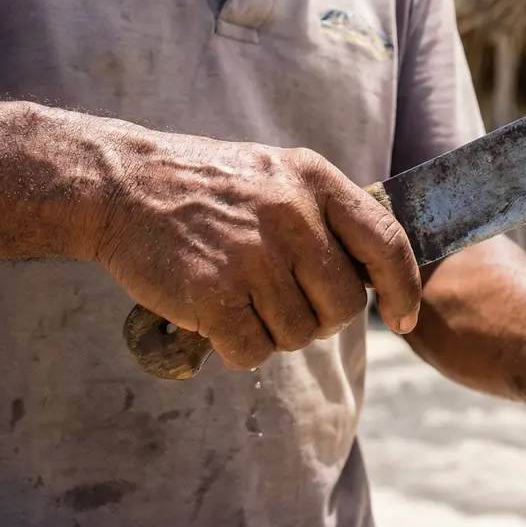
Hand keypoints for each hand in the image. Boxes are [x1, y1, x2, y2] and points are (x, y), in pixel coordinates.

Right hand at [91, 132, 420, 369]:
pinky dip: (238, 348)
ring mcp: (254, 257)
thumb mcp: (279, 174)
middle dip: (322, 318)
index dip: (403, 289)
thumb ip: (329, 214)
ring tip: (241, 297)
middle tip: (286, 304)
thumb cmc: (208, 186)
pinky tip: (216, 317)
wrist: (122, 184)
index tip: (403, 317)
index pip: (387, 244)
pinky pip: (253, 352)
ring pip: (299, 334)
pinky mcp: (214, 294)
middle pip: (345, 305)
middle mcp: (293, 217)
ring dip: (274, 332)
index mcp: (316, 181)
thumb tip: (377, 273)